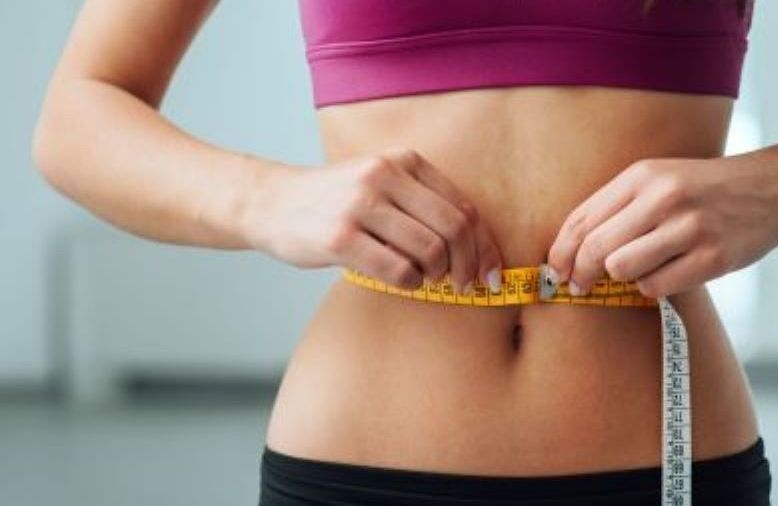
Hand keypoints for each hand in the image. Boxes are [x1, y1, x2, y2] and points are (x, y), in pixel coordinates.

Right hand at [243, 146, 503, 292]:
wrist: (272, 203)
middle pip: (454, 229)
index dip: (486, 246)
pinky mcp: (341, 236)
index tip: (492, 273)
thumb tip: (479, 250)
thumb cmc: (336, 203)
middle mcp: (384, 176)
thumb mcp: (382, 186)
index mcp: (403, 161)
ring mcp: (361, 204)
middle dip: (468, 265)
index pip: (464, 207)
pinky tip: (403, 280)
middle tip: (464, 285)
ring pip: (430, 251)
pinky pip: (399, 270)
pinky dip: (410, 282)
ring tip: (424, 277)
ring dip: (436, 275)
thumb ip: (425, 206)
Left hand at [545, 156, 777, 297]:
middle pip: (596, 248)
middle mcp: (664, 198)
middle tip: (578, 285)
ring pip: (622, 269)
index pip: (583, 219)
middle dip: (579, 273)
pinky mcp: (711, 258)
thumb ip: (618, 207)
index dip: (561, 251)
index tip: (554, 270)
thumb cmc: (705, 189)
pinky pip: (656, 286)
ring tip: (634, 271)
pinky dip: (652, 287)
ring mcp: (689, 228)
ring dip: (620, 278)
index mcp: (642, 175)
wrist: (773, 189)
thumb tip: (571, 250)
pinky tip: (666, 274)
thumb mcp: (659, 179)